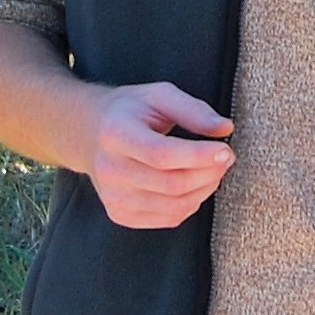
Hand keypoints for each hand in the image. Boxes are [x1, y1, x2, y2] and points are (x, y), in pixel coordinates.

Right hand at [79, 81, 234, 229]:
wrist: (89, 133)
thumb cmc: (129, 111)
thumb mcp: (159, 95)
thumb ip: (193, 110)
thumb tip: (224, 128)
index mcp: (116, 133)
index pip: (162, 154)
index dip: (199, 156)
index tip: (225, 150)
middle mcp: (109, 169)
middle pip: (172, 184)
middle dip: (209, 173)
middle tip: (225, 158)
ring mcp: (113, 197)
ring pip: (174, 206)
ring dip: (204, 189)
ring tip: (213, 170)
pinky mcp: (120, 214)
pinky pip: (168, 218)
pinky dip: (190, 204)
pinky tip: (194, 185)